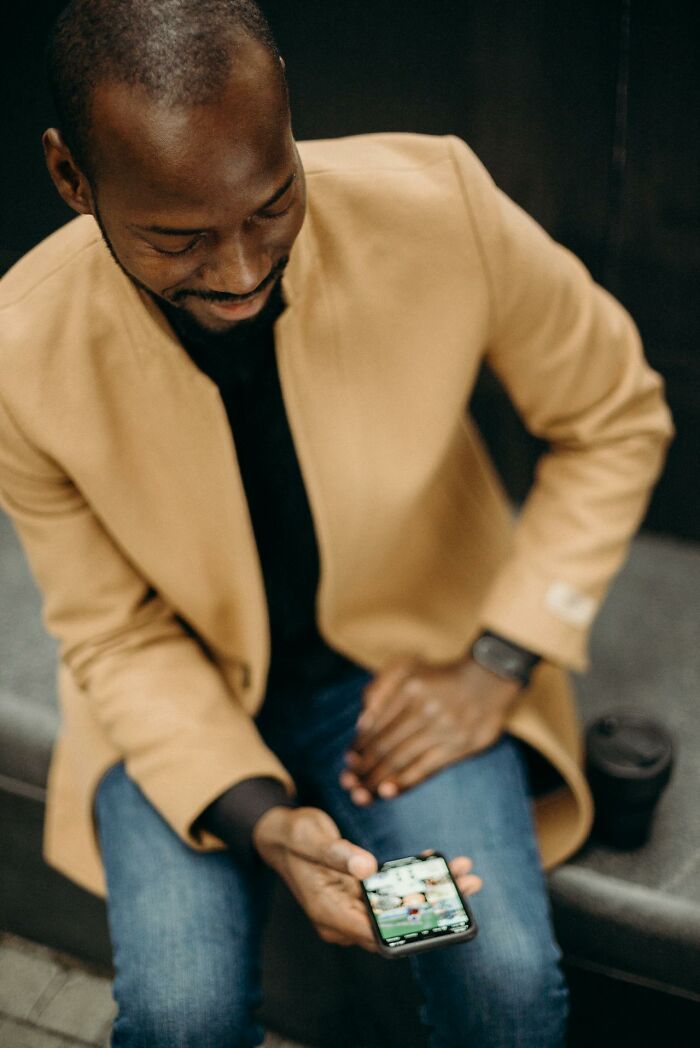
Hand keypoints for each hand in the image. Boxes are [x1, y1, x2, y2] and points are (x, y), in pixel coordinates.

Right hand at [252, 805, 482, 949]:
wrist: (279, 833)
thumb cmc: (293, 836)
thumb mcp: (312, 839)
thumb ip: (337, 854)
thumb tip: (366, 867)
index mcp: (329, 914)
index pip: (377, 934)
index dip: (413, 927)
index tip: (445, 911)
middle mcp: (343, 919)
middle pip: (396, 923)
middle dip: (435, 904)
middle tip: (469, 883)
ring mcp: (352, 909)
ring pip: (399, 909)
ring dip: (431, 891)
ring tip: (464, 872)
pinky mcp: (359, 895)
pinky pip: (392, 894)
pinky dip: (414, 880)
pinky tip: (436, 863)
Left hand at [340, 654, 522, 804]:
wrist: (488, 678)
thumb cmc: (442, 676)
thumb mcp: (409, 668)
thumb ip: (380, 688)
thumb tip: (362, 722)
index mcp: (409, 690)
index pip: (377, 724)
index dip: (360, 745)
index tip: (349, 761)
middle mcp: (424, 709)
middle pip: (385, 745)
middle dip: (364, 768)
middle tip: (349, 784)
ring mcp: (442, 729)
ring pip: (402, 759)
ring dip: (378, 778)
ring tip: (362, 793)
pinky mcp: (458, 746)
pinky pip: (425, 768)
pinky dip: (405, 781)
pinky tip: (389, 791)